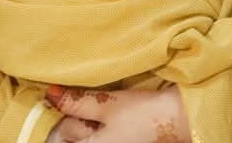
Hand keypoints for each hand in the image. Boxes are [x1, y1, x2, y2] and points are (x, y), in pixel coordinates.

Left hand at [47, 85, 190, 142]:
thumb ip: (76, 102)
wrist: (180, 119)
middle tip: (83, 98)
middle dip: (73, 117)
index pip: (61, 135)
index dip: (62, 115)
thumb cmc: (144, 114)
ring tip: (98, 104)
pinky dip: (99, 123)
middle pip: (72, 136)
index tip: (62, 98)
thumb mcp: (107, 104)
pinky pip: (101, 135)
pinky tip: (109, 112)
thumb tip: (51, 93)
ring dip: (86, 118)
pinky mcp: (121, 141)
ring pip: (86, 134)